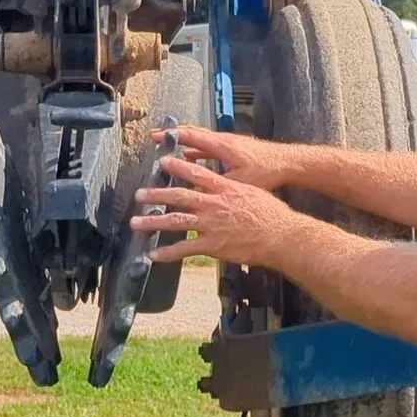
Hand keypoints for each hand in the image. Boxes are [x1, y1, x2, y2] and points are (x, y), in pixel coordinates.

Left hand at [131, 155, 311, 266]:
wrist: (280, 235)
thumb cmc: (271, 214)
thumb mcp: (251, 192)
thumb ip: (232, 189)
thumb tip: (223, 186)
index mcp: (224, 189)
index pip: (196, 174)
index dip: (177, 167)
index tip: (162, 161)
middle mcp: (213, 204)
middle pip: (179, 196)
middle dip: (156, 195)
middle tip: (139, 194)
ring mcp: (210, 225)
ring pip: (175, 221)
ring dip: (153, 222)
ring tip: (136, 223)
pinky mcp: (211, 246)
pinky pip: (184, 249)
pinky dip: (167, 253)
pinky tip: (152, 255)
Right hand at [158, 125, 297, 191]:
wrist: (287, 163)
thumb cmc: (266, 171)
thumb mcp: (238, 182)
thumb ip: (215, 186)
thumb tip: (194, 194)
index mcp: (222, 145)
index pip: (192, 136)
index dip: (173, 136)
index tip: (156, 137)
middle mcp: (223, 140)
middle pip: (193, 133)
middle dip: (173, 135)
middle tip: (155, 137)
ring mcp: (228, 143)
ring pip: (200, 139)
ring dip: (184, 142)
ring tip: (167, 146)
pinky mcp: (233, 149)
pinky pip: (209, 147)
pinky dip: (197, 150)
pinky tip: (189, 158)